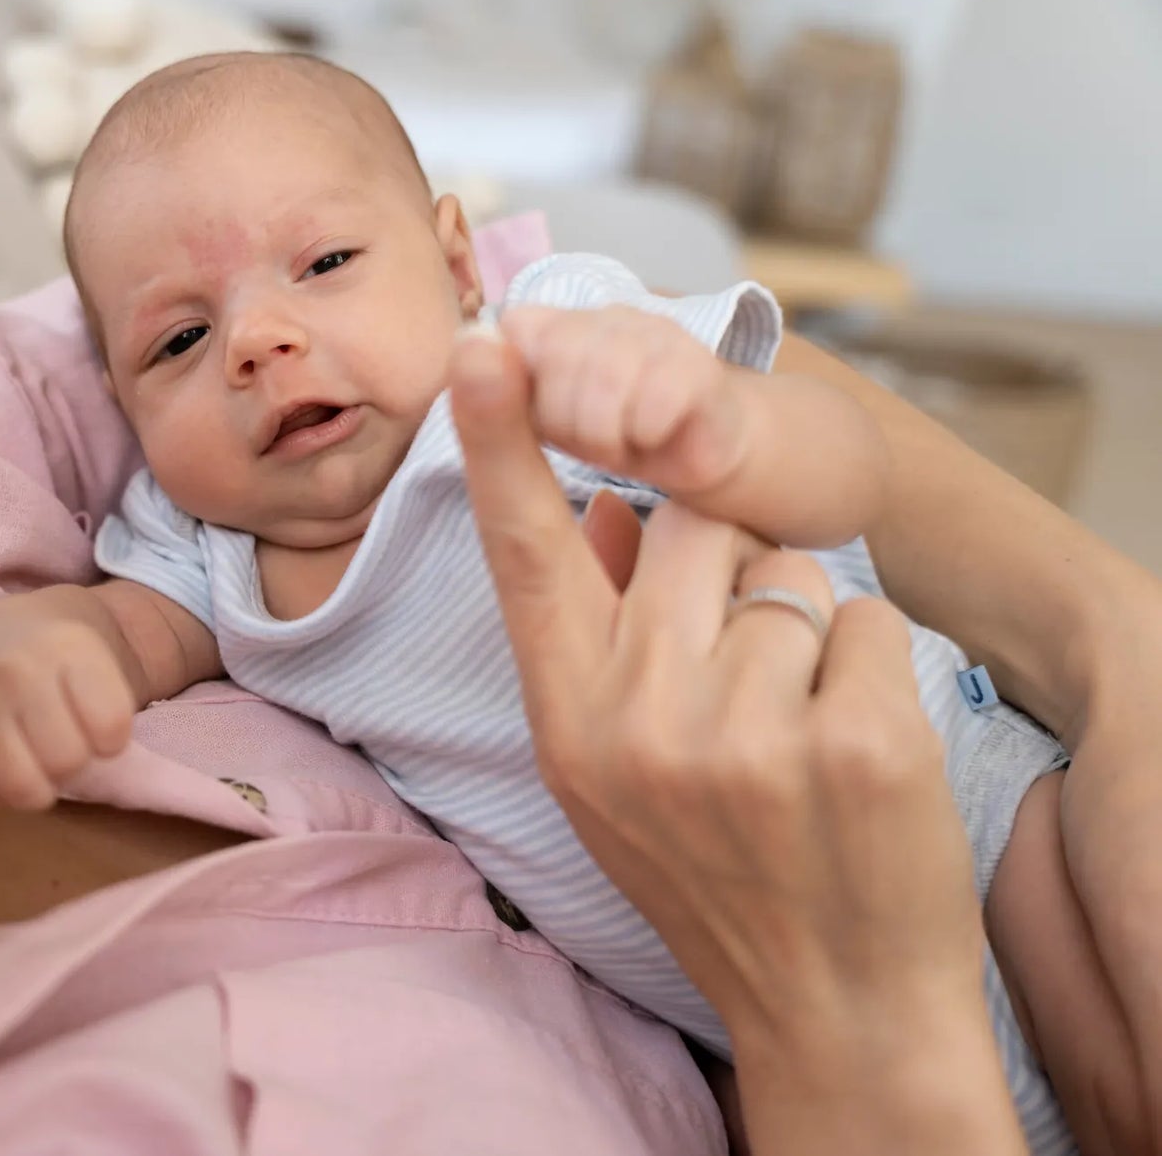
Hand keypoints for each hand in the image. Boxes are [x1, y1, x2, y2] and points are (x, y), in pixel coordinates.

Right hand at [0, 607, 134, 808]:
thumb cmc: (61, 664)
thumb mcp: (101, 666)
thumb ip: (113, 712)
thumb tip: (97, 764)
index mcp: (67, 647)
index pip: (111, 727)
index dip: (111, 742)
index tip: (98, 725)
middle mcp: (15, 668)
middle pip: (66, 760)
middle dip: (73, 763)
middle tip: (63, 741)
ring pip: (20, 786)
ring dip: (38, 787)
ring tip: (37, 762)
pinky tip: (5, 764)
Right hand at [447, 327, 1023, 1152]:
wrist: (832, 1006)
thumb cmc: (720, 877)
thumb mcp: (616, 775)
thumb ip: (604, 638)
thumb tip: (610, 507)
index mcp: (569, 723)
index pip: (527, 555)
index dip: (500, 444)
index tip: (482, 349)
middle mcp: (640, 724)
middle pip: (693, 527)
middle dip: (732, 564)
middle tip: (747, 672)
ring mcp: (746, 739)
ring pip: (790, 572)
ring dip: (807, 629)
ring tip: (798, 731)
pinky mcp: (857, 746)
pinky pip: (871, 622)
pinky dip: (873, 670)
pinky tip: (853, 753)